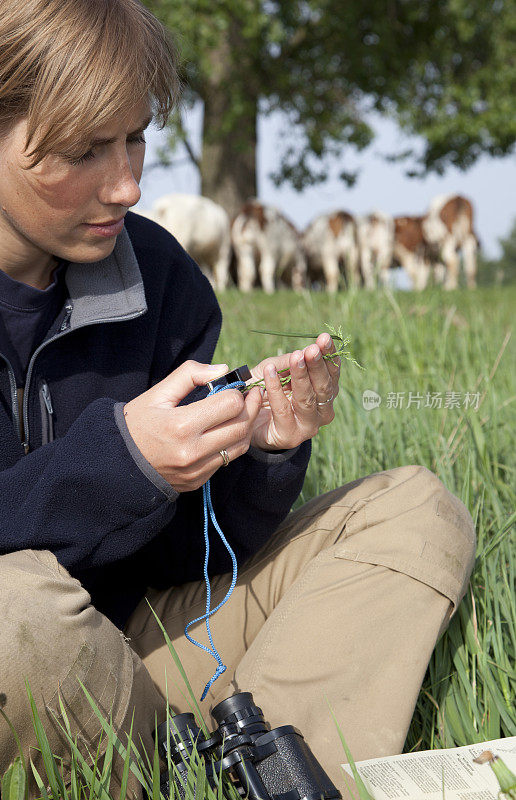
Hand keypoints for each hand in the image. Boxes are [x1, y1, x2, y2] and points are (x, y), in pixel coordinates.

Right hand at [123, 361, 262, 491]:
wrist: (119, 462)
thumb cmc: (138, 422)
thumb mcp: (158, 393)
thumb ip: (190, 375)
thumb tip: (223, 370)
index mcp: (181, 425)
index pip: (230, 405)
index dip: (236, 392)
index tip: (235, 386)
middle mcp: (191, 451)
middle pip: (241, 426)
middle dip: (251, 407)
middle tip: (252, 395)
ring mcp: (196, 470)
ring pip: (240, 446)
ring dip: (247, 426)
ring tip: (244, 411)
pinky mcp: (198, 481)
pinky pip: (227, 460)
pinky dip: (233, 443)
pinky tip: (227, 430)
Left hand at [249, 332, 339, 450]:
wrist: (243, 420)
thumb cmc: (262, 391)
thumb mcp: (274, 369)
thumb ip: (288, 362)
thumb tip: (306, 349)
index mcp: (324, 392)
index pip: (332, 372)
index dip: (329, 355)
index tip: (324, 339)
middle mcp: (322, 410)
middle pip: (324, 386)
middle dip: (317, 366)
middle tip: (312, 350)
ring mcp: (309, 425)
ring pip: (307, 399)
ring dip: (301, 376)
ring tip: (295, 358)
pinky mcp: (291, 435)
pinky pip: (283, 409)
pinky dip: (275, 389)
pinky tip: (269, 372)